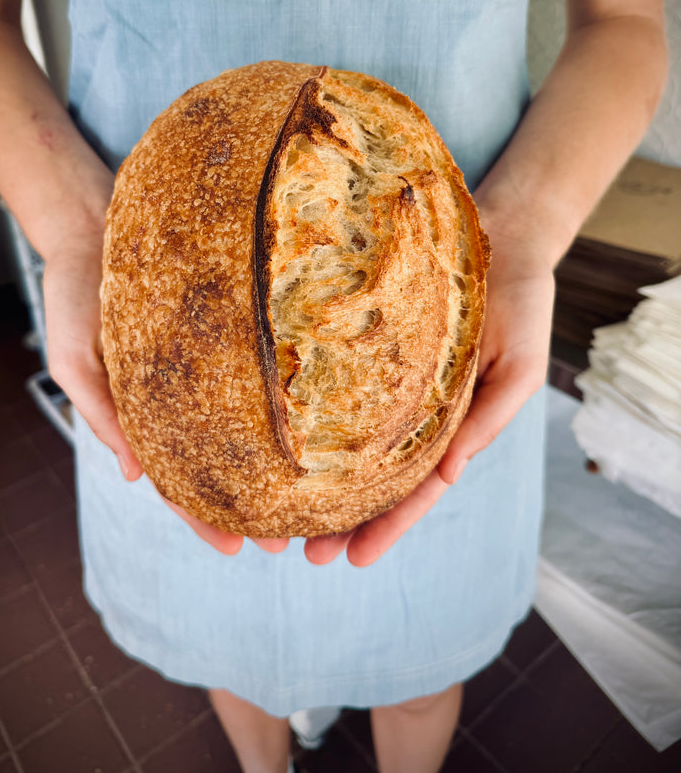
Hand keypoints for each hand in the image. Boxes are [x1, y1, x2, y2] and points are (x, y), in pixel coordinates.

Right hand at [43, 232, 289, 557]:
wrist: (91, 224)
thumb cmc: (76, 292)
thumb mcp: (75, 357)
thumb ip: (101, 414)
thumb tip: (136, 476)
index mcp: (139, 413)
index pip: (175, 479)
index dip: (202, 517)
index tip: (237, 550)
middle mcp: (176, 397)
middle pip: (217, 462)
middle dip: (248, 505)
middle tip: (290, 540)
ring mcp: (200, 366)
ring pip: (237, 426)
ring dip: (267, 464)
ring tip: (308, 497)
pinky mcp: (221, 331)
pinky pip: (246, 374)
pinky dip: (269, 403)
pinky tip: (303, 418)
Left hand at [304, 213, 555, 567]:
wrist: (502, 232)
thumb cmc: (520, 301)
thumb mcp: (520, 364)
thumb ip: (490, 419)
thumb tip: (449, 476)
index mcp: (451, 422)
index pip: (415, 487)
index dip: (388, 525)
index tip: (353, 561)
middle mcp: (412, 406)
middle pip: (371, 472)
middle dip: (339, 515)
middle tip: (297, 551)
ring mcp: (385, 374)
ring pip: (345, 434)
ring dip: (316, 474)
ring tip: (274, 510)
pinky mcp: (362, 337)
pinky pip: (333, 378)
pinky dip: (311, 408)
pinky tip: (279, 430)